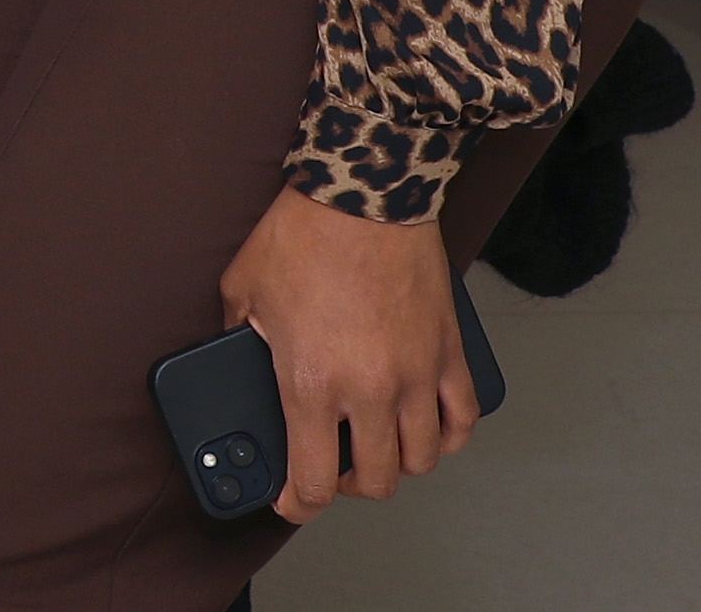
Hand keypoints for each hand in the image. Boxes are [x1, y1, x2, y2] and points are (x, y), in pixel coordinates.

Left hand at [222, 185, 475, 520]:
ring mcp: (418, 376)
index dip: (299, 504)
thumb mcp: (242, 290)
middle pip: (377, 480)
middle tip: (332, 470)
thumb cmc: (300, 236)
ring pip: (424, 458)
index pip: (314, 480)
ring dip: (398, 464)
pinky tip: (427, 427)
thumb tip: (237, 362)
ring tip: (376, 448)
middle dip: (349, 486)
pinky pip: (463, 420)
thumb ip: (238, 339)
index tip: (290, 502)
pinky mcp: (450, 355)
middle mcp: (370, 390)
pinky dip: (447, 436)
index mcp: (310, 383)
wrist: (364, 197)